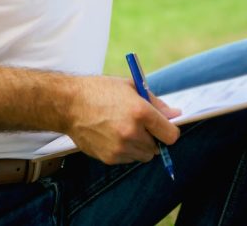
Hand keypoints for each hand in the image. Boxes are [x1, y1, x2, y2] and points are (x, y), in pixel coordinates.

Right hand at [65, 75, 180, 164]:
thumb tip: (176, 115)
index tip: (165, 126)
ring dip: (141, 145)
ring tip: (125, 127)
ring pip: (143, 155)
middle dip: (154, 137)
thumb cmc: (102, 91)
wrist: (70, 104)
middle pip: (157, 147)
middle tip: (141, 124)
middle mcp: (132, 133)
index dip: (170, 130)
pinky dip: (127, 150)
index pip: (171, 135)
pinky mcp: (109, 158)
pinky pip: (128, 159)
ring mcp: (120, 148)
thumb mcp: (132, 87)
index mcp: (141, 112)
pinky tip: (114, 135)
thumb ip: (157, 103)